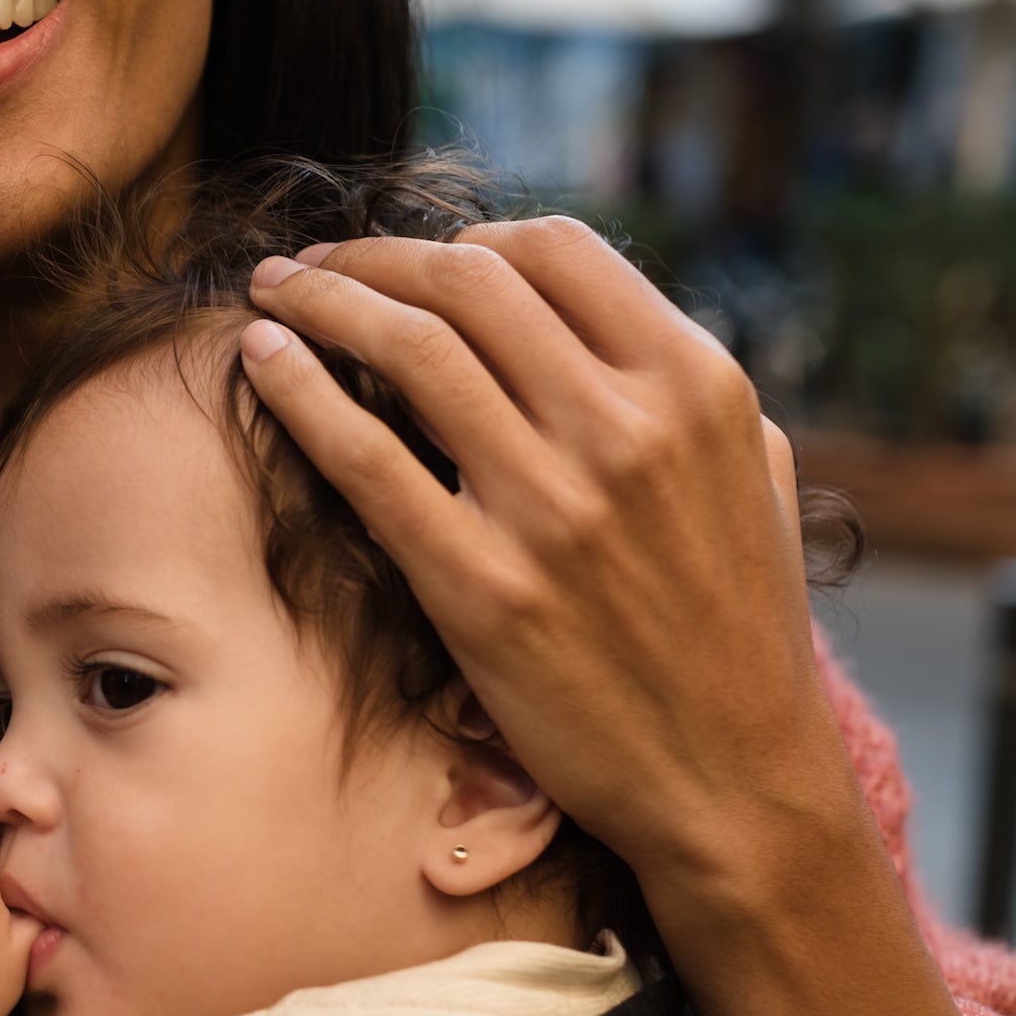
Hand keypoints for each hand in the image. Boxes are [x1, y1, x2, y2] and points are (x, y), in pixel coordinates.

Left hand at [238, 218, 857, 894]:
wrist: (731, 777)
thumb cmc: (739, 625)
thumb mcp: (754, 471)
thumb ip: (680, 384)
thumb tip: (593, 317)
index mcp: (696, 383)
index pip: (556, 249)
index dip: (471, 239)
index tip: (419, 260)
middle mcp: (624, 429)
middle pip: (467, 282)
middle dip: (372, 256)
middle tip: (310, 264)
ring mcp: (548, 508)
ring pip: (409, 349)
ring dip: (320, 300)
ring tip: (271, 294)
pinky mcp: (479, 588)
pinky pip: (365, 459)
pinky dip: (300, 390)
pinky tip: (262, 360)